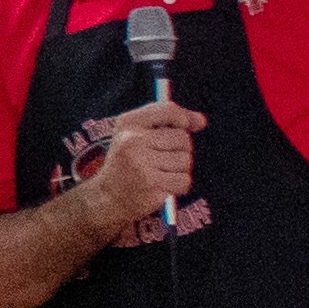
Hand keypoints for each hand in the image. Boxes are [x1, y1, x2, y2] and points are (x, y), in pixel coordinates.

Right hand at [75, 100, 203, 235]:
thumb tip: (201, 121)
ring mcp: (141, 162)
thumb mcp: (137, 134)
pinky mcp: (151, 183)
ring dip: (178, 170)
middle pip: (183, 138)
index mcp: (127, 123)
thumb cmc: (127, 163)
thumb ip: (168, 122)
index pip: (168, 110)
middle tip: (159, 159)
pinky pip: (184, 180)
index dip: (185, 118)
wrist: (106, 197)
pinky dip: (178, 185)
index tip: (186, 126)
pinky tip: (161, 185)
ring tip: (158, 173)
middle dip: (179, 150)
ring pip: (185, 160)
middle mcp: (132, 140)